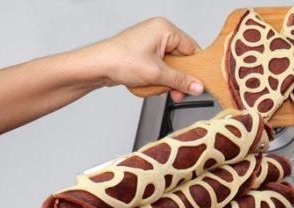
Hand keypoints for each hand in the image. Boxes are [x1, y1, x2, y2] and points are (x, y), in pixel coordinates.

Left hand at [88, 17, 203, 102]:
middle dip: (178, 78)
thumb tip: (198, 86)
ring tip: (159, 88)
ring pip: (170, 65)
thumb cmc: (119, 60)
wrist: (96, 66)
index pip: (191, 49)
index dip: (195, 68)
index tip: (198, 84)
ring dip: (167, 80)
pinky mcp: (144, 52)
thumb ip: (181, 81)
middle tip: (179, 93)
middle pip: (181, 59)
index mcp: (164, 29)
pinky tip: (151, 85)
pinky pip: (160, 67)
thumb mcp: (156, 74)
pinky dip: (158, 78)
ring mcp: (150, 42)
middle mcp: (158, 32)